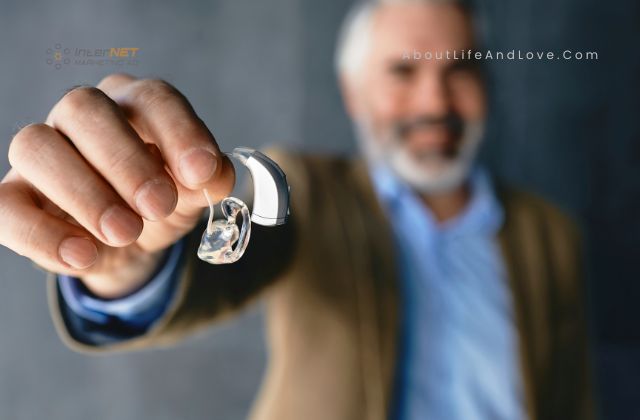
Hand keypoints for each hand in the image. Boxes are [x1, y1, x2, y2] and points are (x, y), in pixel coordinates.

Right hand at [0, 74, 234, 297]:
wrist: (132, 241)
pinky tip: (83, 257)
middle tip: (157, 207)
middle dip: (125, 161)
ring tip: (125, 234)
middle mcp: (82, 117)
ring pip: (35, 145)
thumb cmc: (162, 201)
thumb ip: (208, 181)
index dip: (178, 132)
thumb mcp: (194, 193)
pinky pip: (6, 205)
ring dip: (84, 193)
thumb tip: (214, 176)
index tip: (200, 175)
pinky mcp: (16, 195)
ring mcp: (44, 152)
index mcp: (135, 105)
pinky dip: (42, 234)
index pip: (153, 98)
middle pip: (83, 107)